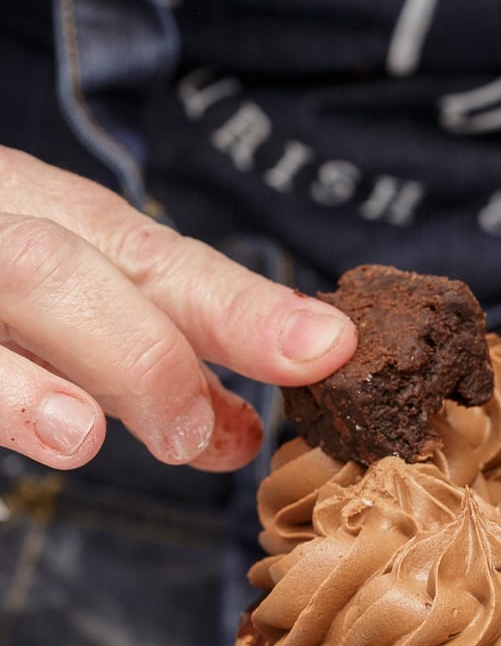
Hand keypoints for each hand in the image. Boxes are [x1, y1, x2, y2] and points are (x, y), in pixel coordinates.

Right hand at [0, 147, 354, 470]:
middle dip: (140, 352)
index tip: (326, 350)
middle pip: (59, 269)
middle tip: (193, 436)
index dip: (242, 307)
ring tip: (81, 438)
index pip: (154, 254)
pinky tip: (42, 433)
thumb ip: (152, 348)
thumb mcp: (68, 286)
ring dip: (26, 385)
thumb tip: (238, 432)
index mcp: (40, 207)